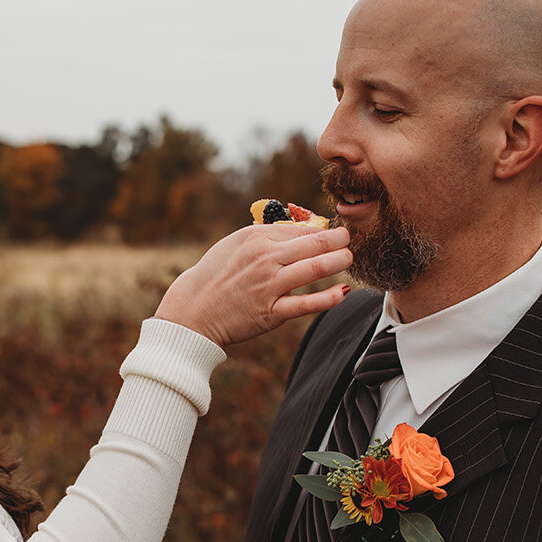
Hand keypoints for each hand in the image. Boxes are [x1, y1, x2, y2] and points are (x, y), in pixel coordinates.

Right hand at [154, 221, 351, 346]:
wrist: (192, 311)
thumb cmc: (214, 276)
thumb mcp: (235, 245)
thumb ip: (265, 235)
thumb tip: (297, 229)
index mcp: (255, 237)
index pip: (300, 229)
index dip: (322, 230)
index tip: (332, 233)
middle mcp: (264, 258)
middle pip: (313, 244)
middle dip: (338, 240)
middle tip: (349, 240)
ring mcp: (269, 285)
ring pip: (314, 269)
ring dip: (338, 262)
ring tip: (349, 259)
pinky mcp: (271, 312)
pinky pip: (306, 304)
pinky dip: (328, 298)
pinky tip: (342, 292)